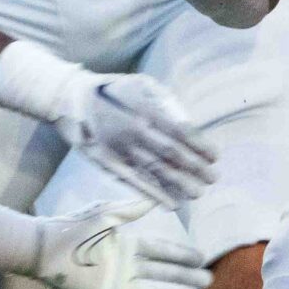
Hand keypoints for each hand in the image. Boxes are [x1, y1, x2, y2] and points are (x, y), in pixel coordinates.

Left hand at [7, 200, 210, 288]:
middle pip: (162, 274)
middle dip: (184, 278)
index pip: (161, 252)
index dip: (181, 255)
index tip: (201, 258)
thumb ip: (132, 210)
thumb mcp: (106, 215)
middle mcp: (125, 266)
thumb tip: (157, 198)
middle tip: (208, 282)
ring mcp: (116, 285)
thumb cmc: (72, 228)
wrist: (45, 249)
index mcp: (126, 245)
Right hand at [58, 73, 215, 205]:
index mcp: (146, 110)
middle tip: (212, 178)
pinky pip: (135, 182)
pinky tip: (171, 203)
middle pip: (171, 155)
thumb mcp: (143, 85)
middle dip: (195, 169)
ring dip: (179, 185)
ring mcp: (122, 150)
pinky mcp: (109, 164)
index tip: (215, 157)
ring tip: (198, 193)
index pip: (181, 131)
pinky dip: (155, 194)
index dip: (200, 146)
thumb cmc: (115, 91)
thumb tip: (188, 124)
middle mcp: (135, 132)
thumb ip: (166, 103)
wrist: (73, 100)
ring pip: (155, 172)